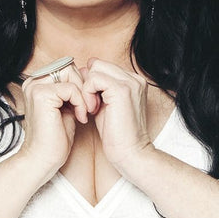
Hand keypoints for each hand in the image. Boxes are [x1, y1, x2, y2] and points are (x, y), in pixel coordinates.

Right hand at [17, 62, 90, 184]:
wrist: (44, 159)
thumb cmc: (56, 138)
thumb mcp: (67, 108)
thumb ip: (72, 91)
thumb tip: (88, 73)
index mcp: (37, 83)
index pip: (67, 68)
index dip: (82, 83)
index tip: (88, 104)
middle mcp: (33, 82)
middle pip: (69, 66)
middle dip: (84, 86)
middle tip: (89, 107)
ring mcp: (35, 87)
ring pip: (70, 73)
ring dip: (83, 93)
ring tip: (84, 112)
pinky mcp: (41, 95)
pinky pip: (71, 88)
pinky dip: (80, 102)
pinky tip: (80, 117)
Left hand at [82, 59, 153, 174]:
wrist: (130, 153)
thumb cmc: (116, 135)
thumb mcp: (104, 105)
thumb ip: (96, 88)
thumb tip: (83, 70)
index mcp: (133, 81)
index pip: (103, 66)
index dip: (91, 82)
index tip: (89, 102)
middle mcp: (135, 78)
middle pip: (98, 64)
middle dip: (87, 83)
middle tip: (88, 105)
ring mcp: (130, 82)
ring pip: (95, 68)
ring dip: (87, 88)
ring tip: (91, 108)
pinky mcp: (122, 90)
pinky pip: (94, 79)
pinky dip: (87, 92)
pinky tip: (91, 109)